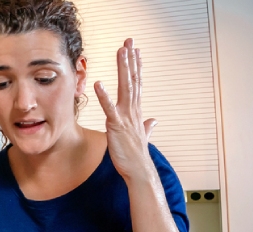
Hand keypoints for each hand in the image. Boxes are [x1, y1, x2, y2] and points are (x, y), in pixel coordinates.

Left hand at [94, 38, 158, 182]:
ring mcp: (126, 117)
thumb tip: (153, 122)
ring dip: (123, 69)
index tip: (136, 51)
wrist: (139, 170)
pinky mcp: (116, 125)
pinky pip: (109, 108)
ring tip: (122, 51)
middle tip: (129, 41)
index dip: (136, 66)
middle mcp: (133, 110)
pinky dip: (104, 96)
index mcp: (136, 111)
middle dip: (130, 60)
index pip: (137, 83)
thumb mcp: (143, 137)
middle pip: (132, 80)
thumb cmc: (136, 155)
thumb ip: (147, 127)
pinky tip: (99, 83)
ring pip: (125, 88)